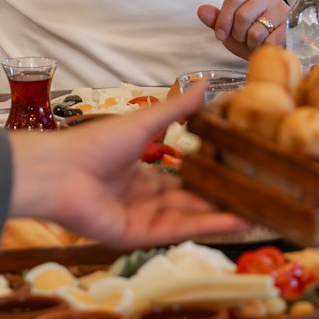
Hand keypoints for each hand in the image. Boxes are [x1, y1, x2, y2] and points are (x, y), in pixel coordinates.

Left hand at [7, 84, 252, 247]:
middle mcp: (141, 199)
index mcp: (139, 173)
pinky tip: (235, 223)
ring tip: (258, 215)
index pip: (181, 181)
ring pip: (188, 219)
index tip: (240, 176)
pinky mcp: (137, 237)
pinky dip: (206, 227)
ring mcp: (140, 219)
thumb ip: (177, 110)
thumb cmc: (95, 144)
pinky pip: (176, 232)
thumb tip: (205, 81)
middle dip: (221, 203)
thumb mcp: (144, 122)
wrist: (60, 171)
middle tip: (258, 200)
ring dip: (221, 217)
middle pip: (188, 203)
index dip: (210, 180)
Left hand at [197, 0, 290, 59]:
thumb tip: (201, 10)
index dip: (223, 20)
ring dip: (251, 44)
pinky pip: (268, 41)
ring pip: (255, 31)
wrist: (276, 52)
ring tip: (256, 43)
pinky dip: (263, 49)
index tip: (220, 35)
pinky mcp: (291, 27)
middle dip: (238, 34)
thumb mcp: (231, 30)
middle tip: (243, 40)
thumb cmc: (253, 38)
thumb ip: (216, 20)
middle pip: (242, 15)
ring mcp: (282, 10)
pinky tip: (267, 46)